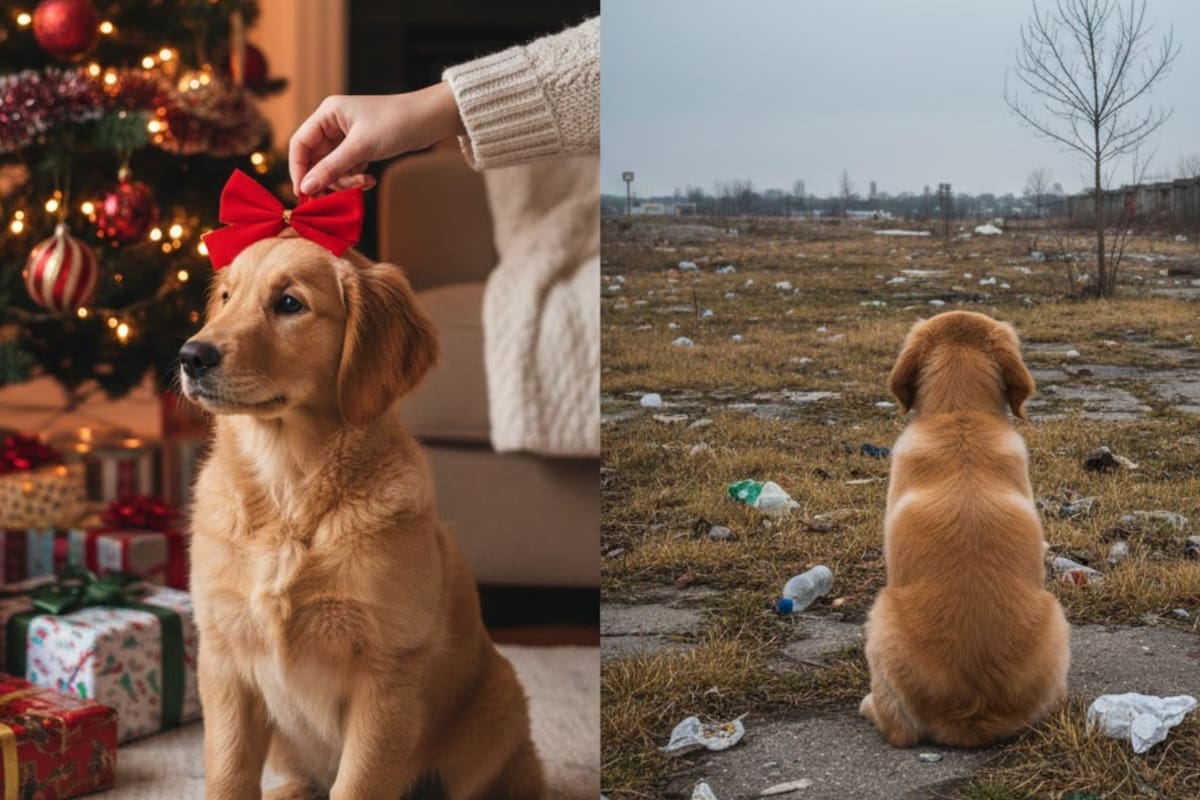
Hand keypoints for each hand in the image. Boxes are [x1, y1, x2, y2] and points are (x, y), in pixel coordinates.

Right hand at [288, 82, 464, 196]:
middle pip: (315, 159)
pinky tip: (370, 180)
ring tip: (364, 183)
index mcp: (327, 114)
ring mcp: (347, 137)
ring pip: (333, 167)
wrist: (431, 119)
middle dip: (326, 179)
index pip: (300, 144)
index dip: (298, 169)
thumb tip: (305, 188)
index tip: (303, 194)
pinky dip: (356, 178)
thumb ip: (331, 168)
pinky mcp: (362, 147)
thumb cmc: (396, 123)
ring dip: (345, 181)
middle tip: (333, 199)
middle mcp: (334, 123)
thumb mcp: (361, 147)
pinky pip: (348, 168)